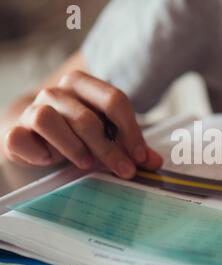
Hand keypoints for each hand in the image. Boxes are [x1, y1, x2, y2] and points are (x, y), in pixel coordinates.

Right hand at [2, 71, 161, 177]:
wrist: (36, 137)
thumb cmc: (78, 134)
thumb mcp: (108, 137)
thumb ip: (132, 147)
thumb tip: (156, 163)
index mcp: (84, 85)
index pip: (114, 100)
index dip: (131, 131)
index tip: (141, 157)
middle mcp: (57, 93)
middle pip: (87, 118)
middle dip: (109, 149)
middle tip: (125, 171)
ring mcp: (33, 110)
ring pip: (50, 121)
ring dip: (72, 147)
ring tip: (86, 164)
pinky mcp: (14, 131)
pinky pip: (20, 139)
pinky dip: (38, 153)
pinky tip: (49, 160)